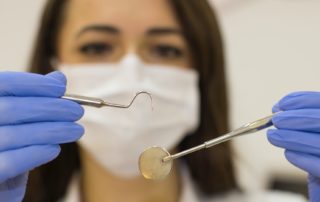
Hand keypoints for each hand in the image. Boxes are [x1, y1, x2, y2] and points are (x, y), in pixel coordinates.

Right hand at [0, 71, 83, 201]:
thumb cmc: (8, 147)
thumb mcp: (19, 121)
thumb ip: (35, 99)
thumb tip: (58, 79)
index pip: (5, 84)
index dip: (34, 84)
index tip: (61, 89)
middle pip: (12, 108)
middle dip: (52, 108)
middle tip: (77, 112)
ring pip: (16, 134)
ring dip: (54, 130)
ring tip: (76, 130)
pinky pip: (13, 161)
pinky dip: (38, 152)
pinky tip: (54, 149)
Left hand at [267, 91, 319, 200]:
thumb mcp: (313, 138)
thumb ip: (303, 123)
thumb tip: (278, 111)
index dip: (303, 100)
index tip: (281, 104)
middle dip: (295, 118)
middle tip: (276, 120)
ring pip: (319, 142)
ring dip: (291, 137)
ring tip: (273, 136)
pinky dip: (302, 157)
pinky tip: (289, 154)